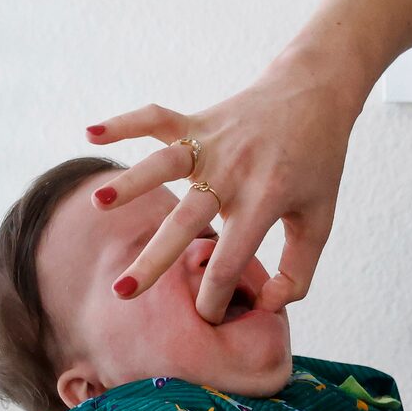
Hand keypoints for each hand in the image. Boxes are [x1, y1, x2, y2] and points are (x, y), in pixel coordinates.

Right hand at [89, 0, 411, 320]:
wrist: (316, 92)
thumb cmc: (318, 162)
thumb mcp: (320, 220)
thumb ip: (299, 271)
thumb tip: (264, 304)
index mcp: (266, 201)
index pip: (231, 261)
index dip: (215, 297)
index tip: (203, 319)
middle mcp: (233, 172)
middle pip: (186, 221)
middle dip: (154, 260)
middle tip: (122, 293)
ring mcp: (212, 143)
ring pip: (164, 164)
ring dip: (130, 182)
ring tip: (97, 203)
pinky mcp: (199, 120)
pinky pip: (156, 119)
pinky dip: (125, 122)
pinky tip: (91, 132)